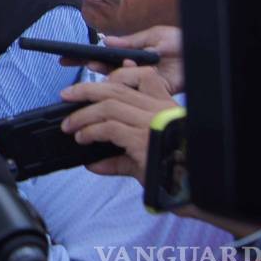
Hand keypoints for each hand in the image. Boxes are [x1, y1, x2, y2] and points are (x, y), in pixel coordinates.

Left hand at [59, 71, 178, 183]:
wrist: (194, 186)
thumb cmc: (174, 171)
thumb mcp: (146, 160)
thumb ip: (119, 159)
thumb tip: (93, 164)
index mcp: (165, 107)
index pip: (144, 77)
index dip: (120, 74)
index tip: (101, 80)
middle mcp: (159, 110)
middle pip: (117, 88)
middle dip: (86, 89)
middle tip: (66, 95)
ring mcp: (151, 122)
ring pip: (108, 106)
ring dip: (83, 115)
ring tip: (69, 126)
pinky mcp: (142, 138)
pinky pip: (109, 128)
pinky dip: (90, 131)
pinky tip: (83, 138)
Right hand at [60, 25, 184, 92]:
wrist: (202, 54)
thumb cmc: (179, 41)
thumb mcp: (154, 35)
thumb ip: (130, 41)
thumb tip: (106, 42)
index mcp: (129, 54)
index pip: (101, 56)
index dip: (82, 58)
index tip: (65, 58)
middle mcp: (131, 68)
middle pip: (103, 71)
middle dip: (88, 67)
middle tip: (77, 66)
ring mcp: (139, 80)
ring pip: (116, 81)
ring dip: (106, 73)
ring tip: (97, 65)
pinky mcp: (151, 90)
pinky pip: (134, 88)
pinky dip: (128, 79)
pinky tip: (127, 66)